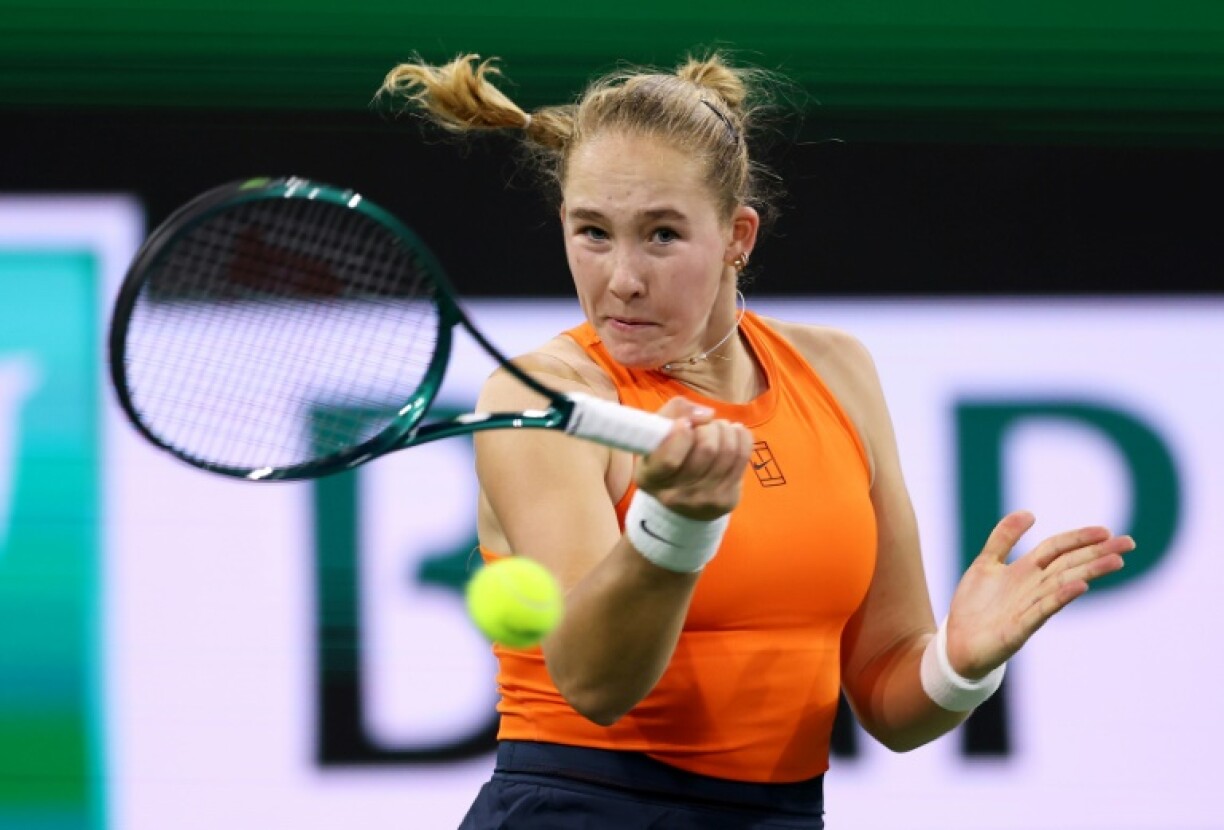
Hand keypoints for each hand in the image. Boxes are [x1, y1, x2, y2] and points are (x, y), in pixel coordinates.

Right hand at [635, 397, 752, 520]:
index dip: (681, 435)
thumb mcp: (658, 431)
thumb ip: (675, 411)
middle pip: (706, 449)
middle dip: (709, 427)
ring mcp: (703, 502)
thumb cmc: (667, 452)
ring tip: (717, 428)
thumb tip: (707, 414)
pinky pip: (742, 458)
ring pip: (727, 451)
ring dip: (725, 430)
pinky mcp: (726, 501)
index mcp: (650, 478)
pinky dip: (741, 437)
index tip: (684, 423)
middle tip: (704, 425)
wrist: (682, 495)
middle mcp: (674, 496)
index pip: (669, 460)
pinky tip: (733, 434)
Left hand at [944, 510, 1134, 678]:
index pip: (1057, 549)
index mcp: (1025, 571)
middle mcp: (1032, 587)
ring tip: (1115, 562)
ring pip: (1064, 585)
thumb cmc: (974, 606)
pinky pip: (1043, 610)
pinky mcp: (1019, 628)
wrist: (955, 642)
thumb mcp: (986, 563)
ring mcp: (1029, 608)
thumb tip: (1030, 513)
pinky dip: (1061, 597)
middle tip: (1128, 544)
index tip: (1107, 531)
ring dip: (1089, 572)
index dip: (1079, 538)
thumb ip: (1005, 538)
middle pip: (1069, 565)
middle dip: (1097, 553)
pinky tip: (1079, 587)